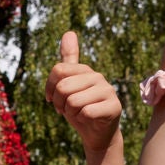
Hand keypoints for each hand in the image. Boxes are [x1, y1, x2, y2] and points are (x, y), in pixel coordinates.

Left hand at [47, 31, 122, 157]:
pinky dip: (82, 120)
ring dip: (71, 113)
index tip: (53, 98)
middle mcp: (98, 77)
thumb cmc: (79, 109)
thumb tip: (69, 32)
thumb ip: (68, 60)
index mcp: (85, 70)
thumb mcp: (68, 85)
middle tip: (67, 110)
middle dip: (59, 104)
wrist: (97, 133)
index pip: (58, 70)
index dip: (50, 88)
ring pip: (73, 102)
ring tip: (80, 114)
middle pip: (63, 87)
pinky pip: (85, 113)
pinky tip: (89, 120)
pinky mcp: (114, 107)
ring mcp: (108, 91)